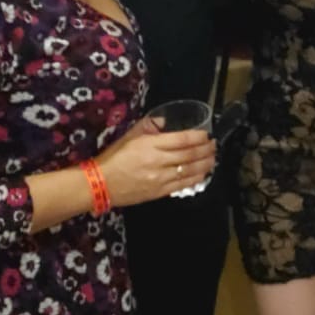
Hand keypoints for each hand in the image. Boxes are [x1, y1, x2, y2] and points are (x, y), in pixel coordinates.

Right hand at [97, 117, 216, 206]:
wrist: (100, 184)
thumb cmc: (113, 158)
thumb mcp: (129, 136)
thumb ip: (149, 127)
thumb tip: (165, 121)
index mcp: (150, 145)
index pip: (182, 140)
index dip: (198, 137)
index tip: (206, 135)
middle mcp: (159, 161)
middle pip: (190, 155)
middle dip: (206, 150)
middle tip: (214, 146)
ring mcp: (160, 178)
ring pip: (190, 171)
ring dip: (205, 164)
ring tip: (213, 159)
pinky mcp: (160, 192)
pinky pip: (183, 185)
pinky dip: (196, 179)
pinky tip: (202, 174)